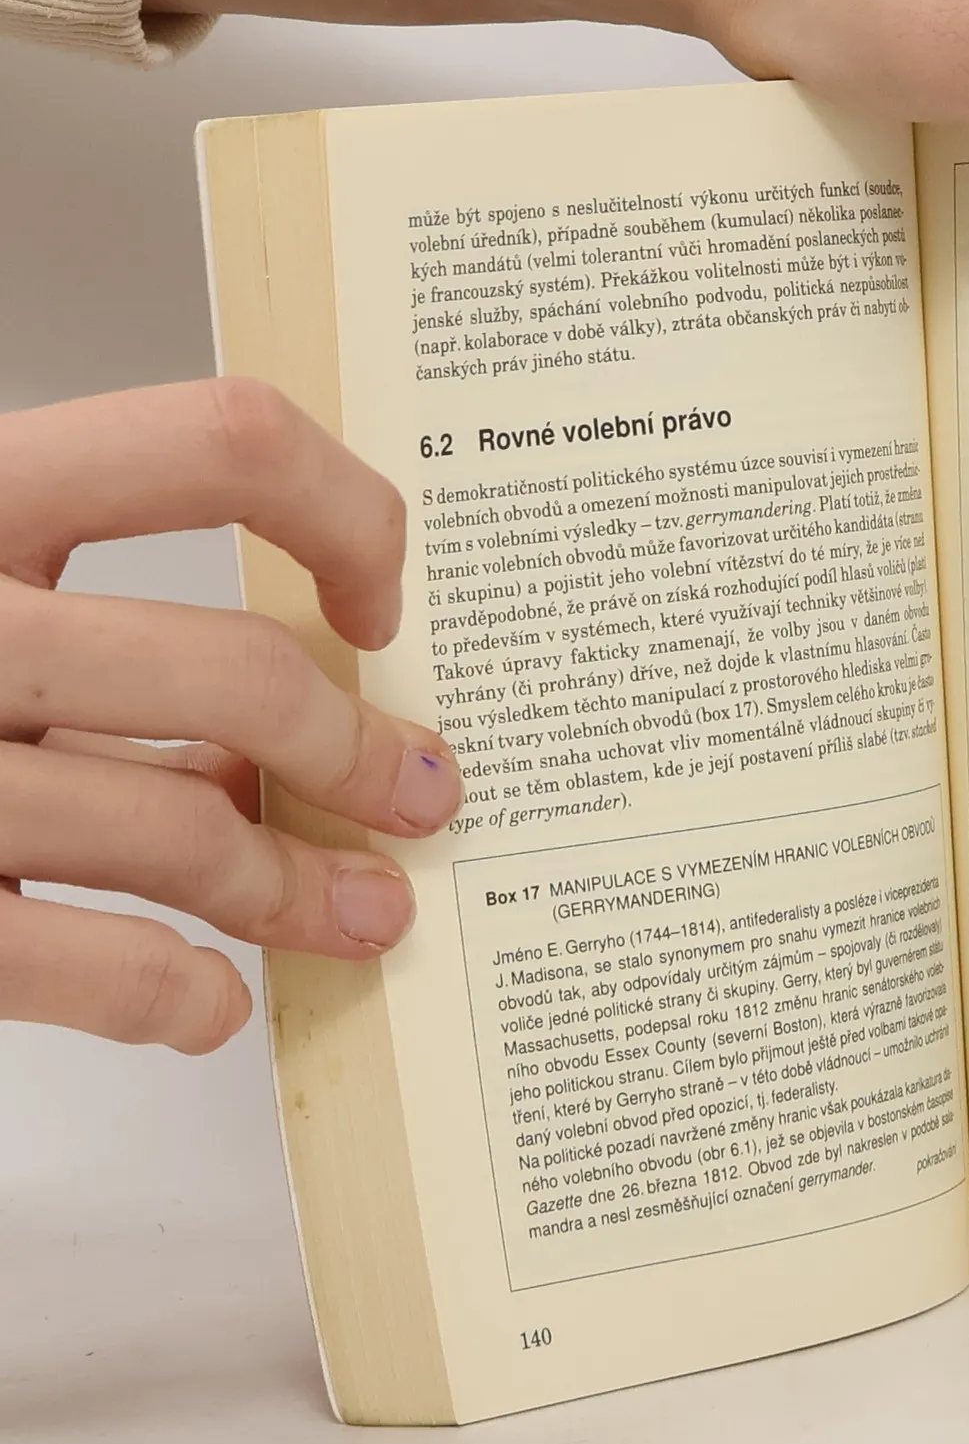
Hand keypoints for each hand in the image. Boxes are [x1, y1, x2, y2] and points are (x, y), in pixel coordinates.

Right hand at [0, 383, 461, 1054]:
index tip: (381, 602)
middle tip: (423, 795)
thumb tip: (288, 724)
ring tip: (361, 915)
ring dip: (301, 887)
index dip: (346, 513)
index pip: (218, 441)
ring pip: (179, 826)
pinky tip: (208, 1003)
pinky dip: (170, 995)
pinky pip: (70, 961)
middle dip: (359, 750)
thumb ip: (101, 631)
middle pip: (230, 669)